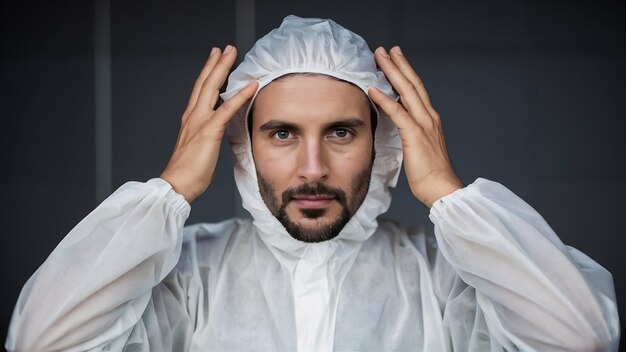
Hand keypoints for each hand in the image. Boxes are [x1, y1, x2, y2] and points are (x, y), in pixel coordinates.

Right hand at [160, 45, 258, 202]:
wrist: (176, 185)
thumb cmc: (188, 174)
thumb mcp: (199, 149)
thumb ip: (207, 137)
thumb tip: (216, 134)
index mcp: (190, 120)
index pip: (200, 91)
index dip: (208, 73)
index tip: (215, 60)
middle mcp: (193, 116)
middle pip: (204, 82)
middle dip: (215, 63)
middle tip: (224, 48)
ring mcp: (200, 121)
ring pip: (212, 87)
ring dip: (223, 68)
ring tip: (232, 52)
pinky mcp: (209, 130)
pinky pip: (228, 108)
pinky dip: (241, 94)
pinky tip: (252, 84)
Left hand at [368, 46, 462, 207]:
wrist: (441, 189)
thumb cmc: (430, 174)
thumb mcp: (419, 149)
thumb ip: (411, 134)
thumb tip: (398, 127)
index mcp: (430, 120)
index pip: (417, 90)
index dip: (406, 73)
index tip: (396, 59)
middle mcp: (429, 117)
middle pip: (412, 83)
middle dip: (398, 64)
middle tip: (386, 49)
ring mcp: (424, 124)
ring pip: (406, 91)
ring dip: (391, 72)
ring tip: (379, 58)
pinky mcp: (415, 135)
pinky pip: (397, 112)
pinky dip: (385, 99)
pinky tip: (373, 89)